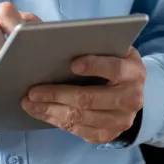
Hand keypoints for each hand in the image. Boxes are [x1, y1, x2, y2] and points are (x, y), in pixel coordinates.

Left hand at [22, 47, 145, 144]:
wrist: (131, 91)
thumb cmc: (114, 62)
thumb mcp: (112, 48)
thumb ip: (91, 40)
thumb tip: (45, 28)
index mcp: (134, 71)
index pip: (115, 69)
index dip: (94, 66)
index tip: (72, 64)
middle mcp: (132, 98)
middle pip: (89, 98)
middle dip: (57, 94)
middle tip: (32, 91)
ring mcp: (121, 121)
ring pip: (80, 117)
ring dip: (51, 110)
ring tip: (30, 103)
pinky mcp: (109, 135)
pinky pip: (78, 131)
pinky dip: (56, 121)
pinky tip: (41, 112)